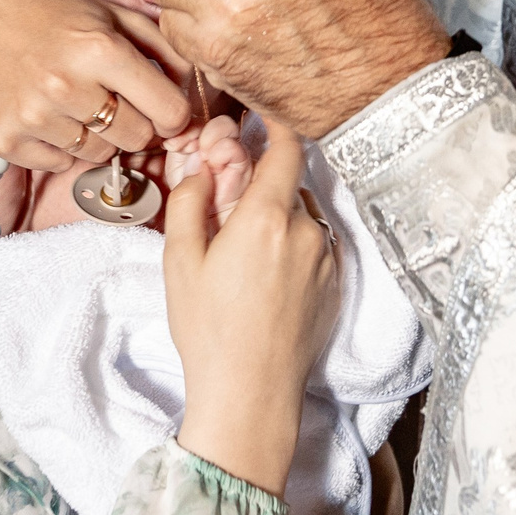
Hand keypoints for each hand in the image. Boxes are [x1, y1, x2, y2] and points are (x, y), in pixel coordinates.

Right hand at [0, 0, 192, 171]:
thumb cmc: (54, 13)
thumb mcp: (114, 15)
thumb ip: (164, 50)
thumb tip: (200, 94)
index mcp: (101, 49)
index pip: (169, 112)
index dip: (173, 112)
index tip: (163, 105)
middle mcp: (67, 86)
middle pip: (138, 138)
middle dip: (137, 124)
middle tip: (116, 100)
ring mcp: (34, 117)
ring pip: (100, 154)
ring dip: (99, 134)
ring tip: (78, 101)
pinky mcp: (8, 140)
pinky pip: (62, 163)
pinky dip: (64, 146)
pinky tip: (52, 113)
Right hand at [165, 121, 337, 495]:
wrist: (251, 394)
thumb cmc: (209, 330)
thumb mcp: (180, 260)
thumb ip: (190, 201)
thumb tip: (203, 170)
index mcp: (267, 217)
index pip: (286, 147)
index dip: (275, 126)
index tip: (262, 119)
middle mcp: (306, 231)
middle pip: (288, 184)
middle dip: (260, 185)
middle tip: (227, 206)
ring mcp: (326, 259)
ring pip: (301, 216)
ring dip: (276, 218)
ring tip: (243, 254)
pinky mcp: (335, 285)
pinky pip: (312, 246)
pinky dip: (291, 246)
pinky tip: (263, 278)